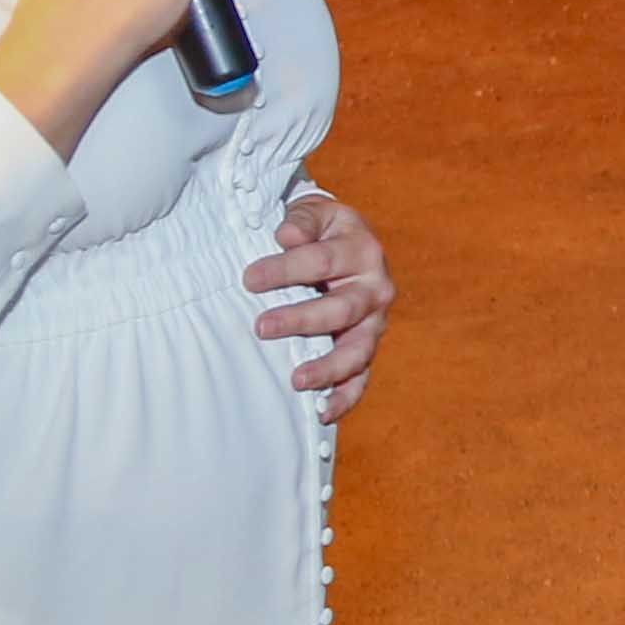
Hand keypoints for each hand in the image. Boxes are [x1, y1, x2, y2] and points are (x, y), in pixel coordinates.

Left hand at [246, 187, 391, 411]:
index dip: (285, 270)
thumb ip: (302, 220)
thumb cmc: (323, 229)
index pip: (322, 261)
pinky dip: (344, 397)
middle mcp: (376, 288)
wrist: (349, 244)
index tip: (249, 279)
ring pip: (357, 350)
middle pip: (341, 309)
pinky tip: (322, 413)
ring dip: (327, 367)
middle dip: (301, 321)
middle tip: (262, 328)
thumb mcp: (316, 212)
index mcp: (362, 250)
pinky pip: (361, 378)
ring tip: (296, 380)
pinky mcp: (367, 348)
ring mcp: (375, 323)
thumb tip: (286, 236)